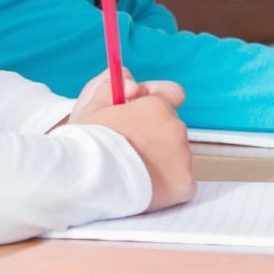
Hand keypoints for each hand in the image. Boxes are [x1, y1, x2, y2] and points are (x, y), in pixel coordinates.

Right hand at [66, 73, 192, 209]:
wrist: (92, 179)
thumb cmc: (89, 142)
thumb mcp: (93, 104)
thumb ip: (112, 86)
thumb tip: (133, 86)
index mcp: (157, 105)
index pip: (173, 93)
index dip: (158, 104)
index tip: (145, 115)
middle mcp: (176, 127)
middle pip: (171, 129)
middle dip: (155, 137)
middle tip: (129, 150)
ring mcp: (183, 157)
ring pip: (176, 156)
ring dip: (161, 162)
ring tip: (132, 172)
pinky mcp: (184, 184)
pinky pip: (180, 183)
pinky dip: (167, 187)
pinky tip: (144, 187)